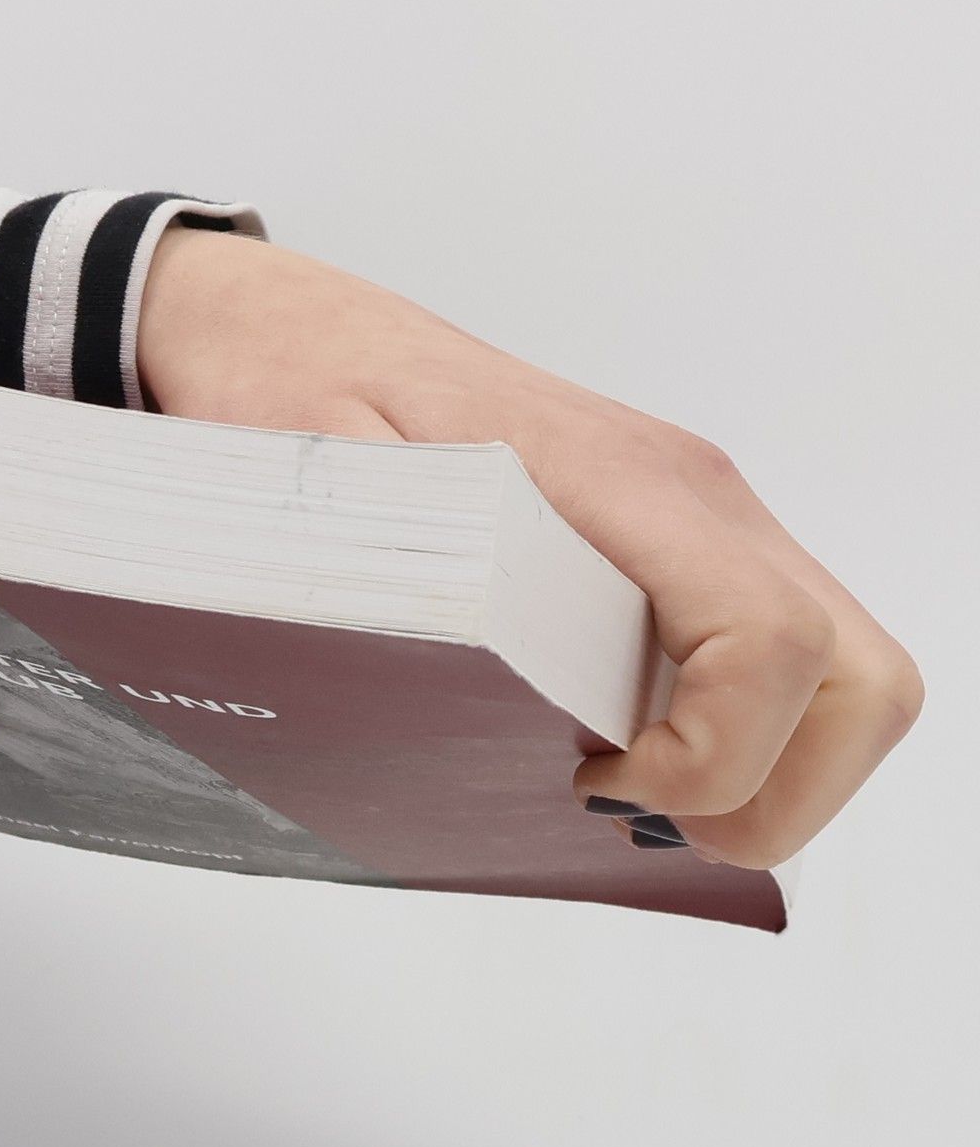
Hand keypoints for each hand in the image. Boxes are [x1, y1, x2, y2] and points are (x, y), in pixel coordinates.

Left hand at [139, 226, 922, 868]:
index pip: (769, 639)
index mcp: (614, 483)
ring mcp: (693, 516)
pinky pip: (767, 645)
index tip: (596, 788)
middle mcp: (687, 495)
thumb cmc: (295, 381)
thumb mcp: (312, 491)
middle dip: (784, 791)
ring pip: (836, 667)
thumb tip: (442, 710)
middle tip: (648, 826)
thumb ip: (388, 586)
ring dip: (774, 765)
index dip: (718, 757)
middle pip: (857, 674)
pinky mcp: (668, 538)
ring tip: (638, 800)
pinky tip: (624, 752)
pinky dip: (742, 727)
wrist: (289, 320)